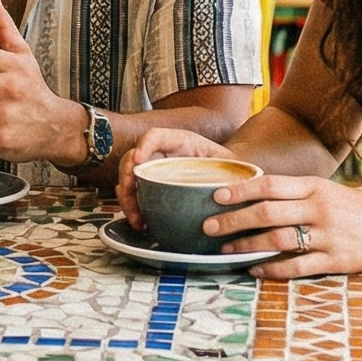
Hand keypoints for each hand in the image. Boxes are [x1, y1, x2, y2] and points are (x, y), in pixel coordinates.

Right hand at [115, 127, 235, 226]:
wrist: (231, 178)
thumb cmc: (233, 168)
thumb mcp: (235, 167)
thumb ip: (233, 174)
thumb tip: (233, 189)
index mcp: (182, 142)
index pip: (156, 136)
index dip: (144, 145)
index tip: (139, 160)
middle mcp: (164, 154)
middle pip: (134, 158)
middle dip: (126, 176)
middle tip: (128, 194)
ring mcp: (156, 171)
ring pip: (129, 179)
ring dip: (127, 199)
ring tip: (138, 220)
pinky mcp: (154, 188)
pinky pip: (135, 196)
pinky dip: (133, 210)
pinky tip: (142, 224)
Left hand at [203, 174, 361, 279]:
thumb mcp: (334, 192)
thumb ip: (302, 195)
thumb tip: (262, 197)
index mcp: (318, 187)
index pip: (271, 184)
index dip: (240, 190)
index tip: (216, 195)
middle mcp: (320, 209)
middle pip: (267, 213)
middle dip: (232, 220)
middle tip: (207, 227)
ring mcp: (327, 236)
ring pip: (277, 241)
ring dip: (246, 246)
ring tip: (226, 251)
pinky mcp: (335, 261)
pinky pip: (296, 267)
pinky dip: (271, 269)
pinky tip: (255, 270)